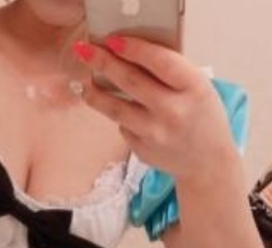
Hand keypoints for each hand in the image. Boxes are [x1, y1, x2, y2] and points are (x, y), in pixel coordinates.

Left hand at [73, 37, 237, 182]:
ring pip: (116, 109)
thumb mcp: (198, 88)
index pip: (160, 62)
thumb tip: (129, 56)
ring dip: (95, 94)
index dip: (134, 49)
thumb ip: (171, 73)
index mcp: (194, 89)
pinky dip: (119, 116)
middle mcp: (173, 112)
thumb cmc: (201, 116)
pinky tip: (121, 112)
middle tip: (85, 52)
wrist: (207, 161)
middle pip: (131, 82)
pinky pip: (123, 127)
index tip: (112, 41)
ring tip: (85, 85)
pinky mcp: (142, 150)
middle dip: (104, 64)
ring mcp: (155, 134)